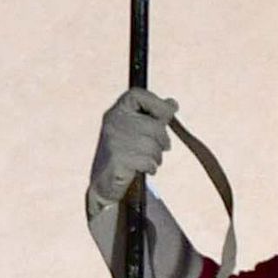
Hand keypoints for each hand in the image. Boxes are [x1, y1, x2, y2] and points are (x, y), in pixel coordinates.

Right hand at [88, 88, 180, 218]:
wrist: (105, 182)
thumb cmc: (125, 152)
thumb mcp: (138, 130)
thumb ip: (155, 116)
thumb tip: (172, 104)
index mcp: (117, 110)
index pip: (137, 95)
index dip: (156, 102)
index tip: (168, 113)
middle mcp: (113, 122)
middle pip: (153, 125)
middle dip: (162, 140)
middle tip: (160, 148)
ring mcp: (113, 140)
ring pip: (152, 145)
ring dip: (156, 156)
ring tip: (148, 160)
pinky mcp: (117, 160)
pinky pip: (147, 160)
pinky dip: (151, 167)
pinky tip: (144, 169)